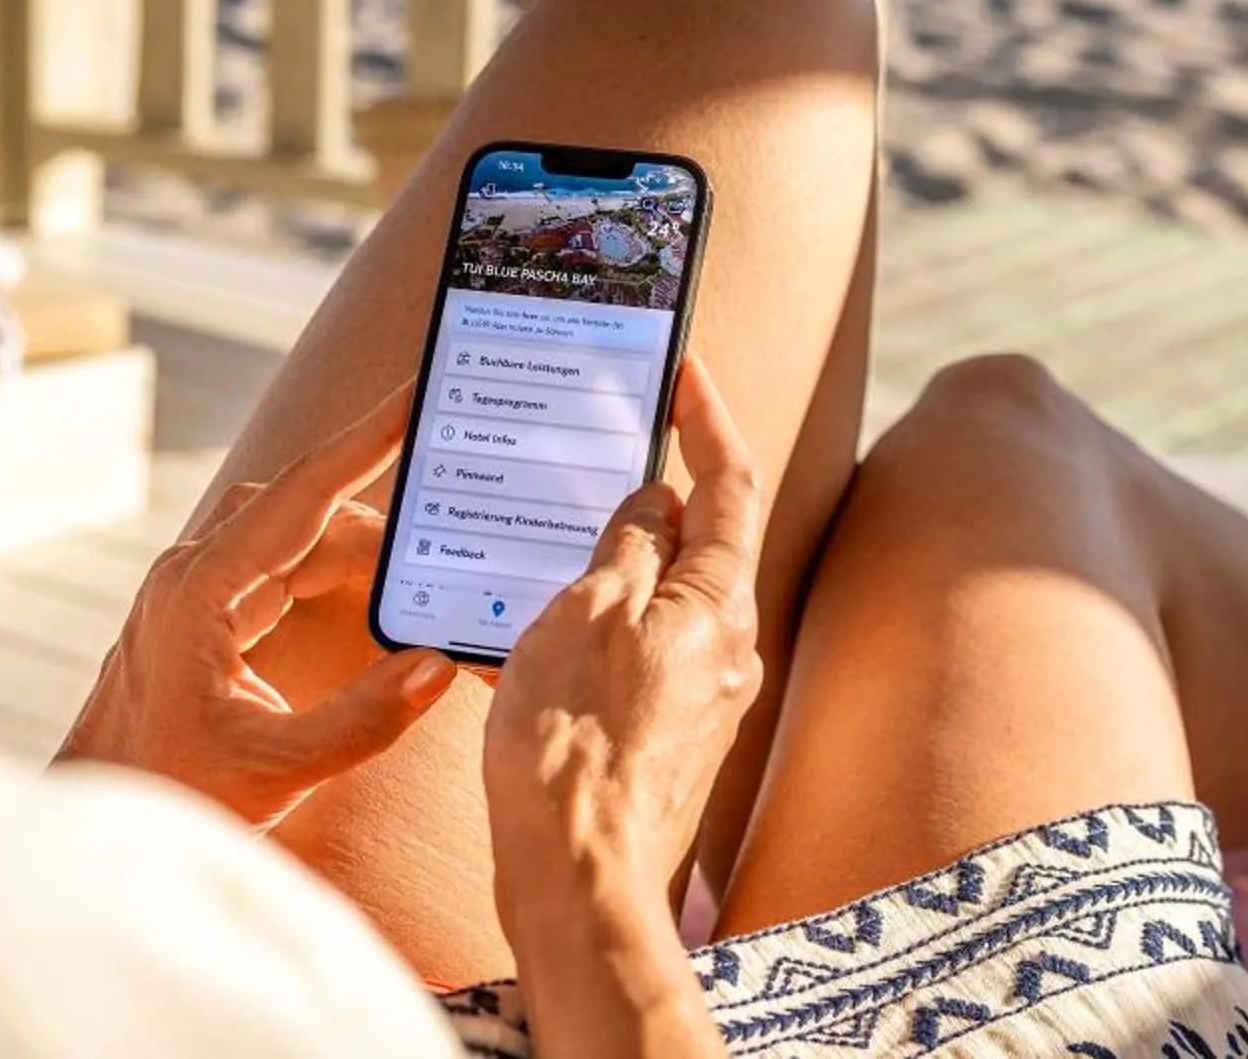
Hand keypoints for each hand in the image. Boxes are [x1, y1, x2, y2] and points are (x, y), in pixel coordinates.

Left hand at [61, 386, 459, 830]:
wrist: (93, 830)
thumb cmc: (168, 798)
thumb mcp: (276, 770)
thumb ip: (363, 720)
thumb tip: (437, 666)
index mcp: (201, 591)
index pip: (303, 493)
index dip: (367, 439)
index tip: (417, 393)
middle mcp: (194, 574)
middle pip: (303, 508)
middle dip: (380, 513)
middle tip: (452, 520)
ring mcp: (194, 590)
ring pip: (292, 533)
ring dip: (356, 548)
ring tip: (420, 577)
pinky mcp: (203, 614)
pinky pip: (279, 565)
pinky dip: (331, 573)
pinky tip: (373, 601)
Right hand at [483, 356, 765, 913]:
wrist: (575, 879)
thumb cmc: (576, 741)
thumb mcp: (587, 611)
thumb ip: (626, 545)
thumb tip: (656, 503)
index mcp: (718, 603)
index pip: (729, 483)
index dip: (709, 418)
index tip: (687, 369)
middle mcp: (725, 650)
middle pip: (697, 546)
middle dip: (646, 499)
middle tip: (598, 455)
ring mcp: (696, 701)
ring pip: (652, 606)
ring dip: (600, 574)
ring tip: (534, 553)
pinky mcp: (662, 744)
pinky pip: (625, 662)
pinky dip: (581, 638)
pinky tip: (518, 646)